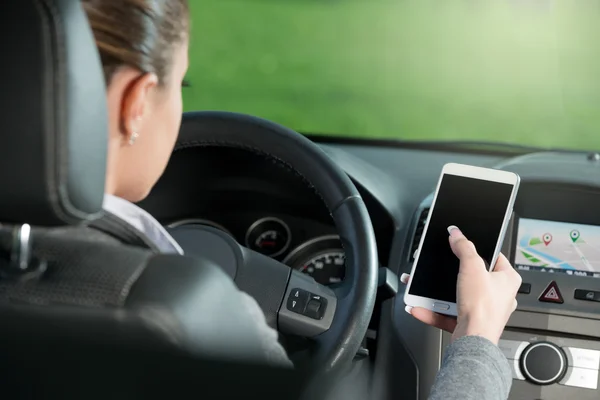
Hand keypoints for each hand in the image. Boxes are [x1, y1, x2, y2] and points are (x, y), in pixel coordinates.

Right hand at [402, 225, 521, 344]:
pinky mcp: (469, 323)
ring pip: (457, 296)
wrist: (473, 342)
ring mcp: (483, 311)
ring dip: (438, 293)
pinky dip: (432, 310)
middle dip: (452, 273)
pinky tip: (420, 306)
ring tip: (425, 288)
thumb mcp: (472, 267)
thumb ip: (464, 247)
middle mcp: (499, 296)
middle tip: (443, 267)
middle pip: (472, 276)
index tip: (464, 244)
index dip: (478, 249)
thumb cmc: (483, 309)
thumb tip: (457, 234)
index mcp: (508, 280)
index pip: (494, 256)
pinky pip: (447, 313)